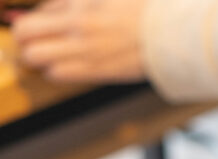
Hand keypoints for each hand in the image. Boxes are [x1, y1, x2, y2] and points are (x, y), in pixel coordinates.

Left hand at [12, 0, 145, 82]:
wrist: (174, 36)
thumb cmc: (146, 13)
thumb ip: (71, 4)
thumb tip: (43, 13)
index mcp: (80, 3)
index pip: (37, 12)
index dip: (36, 20)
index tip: (40, 25)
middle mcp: (78, 24)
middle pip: (24, 33)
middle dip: (27, 37)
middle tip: (36, 41)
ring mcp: (86, 49)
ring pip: (35, 56)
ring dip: (39, 56)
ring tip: (51, 55)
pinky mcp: (98, 70)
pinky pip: (58, 74)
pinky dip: (56, 71)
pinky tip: (68, 67)